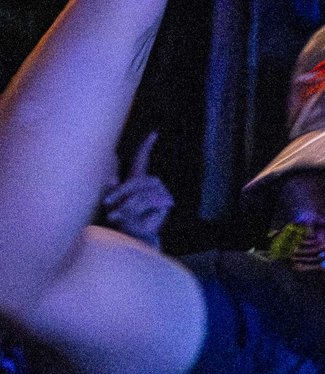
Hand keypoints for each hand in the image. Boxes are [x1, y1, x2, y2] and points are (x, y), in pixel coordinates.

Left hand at [98, 131, 173, 245]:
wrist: (132, 239)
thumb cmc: (120, 223)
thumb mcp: (111, 203)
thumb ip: (112, 187)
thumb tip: (111, 168)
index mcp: (137, 181)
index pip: (141, 160)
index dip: (147, 146)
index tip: (154, 133)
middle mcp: (152, 184)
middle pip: (137, 178)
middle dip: (122, 191)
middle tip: (109, 207)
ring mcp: (160, 192)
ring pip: (141, 190)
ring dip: (127, 204)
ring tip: (119, 216)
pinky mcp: (166, 202)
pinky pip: (148, 199)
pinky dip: (137, 209)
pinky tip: (134, 217)